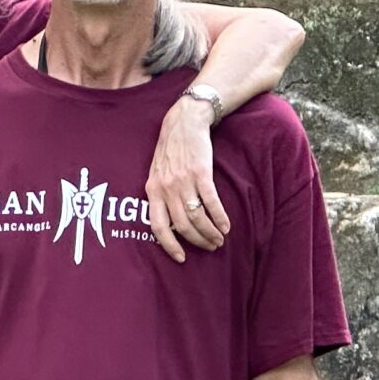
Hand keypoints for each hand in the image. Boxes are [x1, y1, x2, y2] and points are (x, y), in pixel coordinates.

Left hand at [145, 94, 227, 261]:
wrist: (185, 122)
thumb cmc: (171, 148)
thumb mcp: (156, 172)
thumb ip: (159, 194)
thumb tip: (168, 221)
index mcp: (152, 190)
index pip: (158, 226)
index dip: (169, 245)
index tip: (181, 258)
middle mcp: (166, 188)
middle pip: (182, 226)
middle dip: (198, 241)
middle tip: (210, 247)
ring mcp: (183, 181)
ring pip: (197, 217)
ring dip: (210, 232)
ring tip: (219, 239)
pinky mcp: (201, 173)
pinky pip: (211, 202)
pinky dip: (219, 217)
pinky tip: (226, 226)